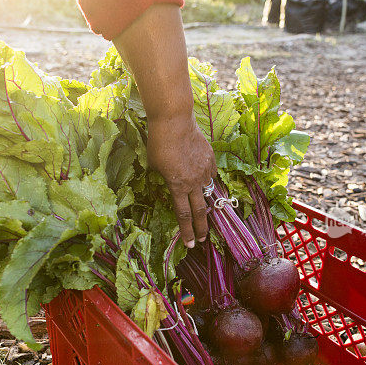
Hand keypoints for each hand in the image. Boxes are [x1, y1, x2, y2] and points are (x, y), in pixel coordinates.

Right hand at [112, 3, 213, 246]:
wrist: (173, 118)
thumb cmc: (174, 126)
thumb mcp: (185, 145)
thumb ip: (181, 160)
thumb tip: (171, 169)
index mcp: (207, 163)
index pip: (207, 187)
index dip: (206, 201)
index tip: (207, 211)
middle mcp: (203, 174)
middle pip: (206, 204)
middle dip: (206, 223)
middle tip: (206, 239)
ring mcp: (192, 179)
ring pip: (195, 210)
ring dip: (196, 228)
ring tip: (196, 243)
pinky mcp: (178, 182)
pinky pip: (181, 207)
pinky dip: (184, 222)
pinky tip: (186, 236)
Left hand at [147, 113, 216, 247]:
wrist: (174, 120)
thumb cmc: (158, 142)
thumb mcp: (154, 166)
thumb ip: (164, 178)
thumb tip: (170, 184)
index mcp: (177, 186)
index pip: (183, 215)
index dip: (186, 231)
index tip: (190, 244)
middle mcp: (193, 182)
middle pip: (200, 211)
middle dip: (201, 228)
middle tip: (202, 239)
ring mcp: (204, 170)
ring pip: (206, 191)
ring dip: (203, 198)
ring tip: (199, 201)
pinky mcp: (211, 159)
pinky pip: (210, 174)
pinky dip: (206, 178)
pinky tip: (201, 175)